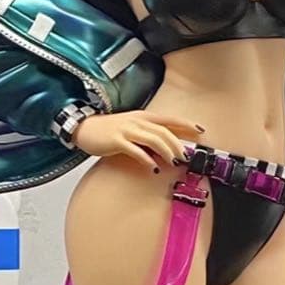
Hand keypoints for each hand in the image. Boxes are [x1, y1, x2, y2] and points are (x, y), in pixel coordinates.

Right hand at [72, 111, 204, 171]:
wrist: (84, 127)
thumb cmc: (109, 130)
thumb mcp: (131, 129)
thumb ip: (147, 137)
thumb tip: (163, 151)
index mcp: (143, 117)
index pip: (169, 119)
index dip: (185, 123)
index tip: (200, 130)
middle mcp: (137, 121)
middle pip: (164, 131)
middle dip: (177, 144)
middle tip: (185, 157)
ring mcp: (127, 130)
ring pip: (153, 139)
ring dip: (166, 151)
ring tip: (173, 162)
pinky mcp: (116, 141)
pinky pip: (135, 150)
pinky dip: (146, 159)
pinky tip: (153, 167)